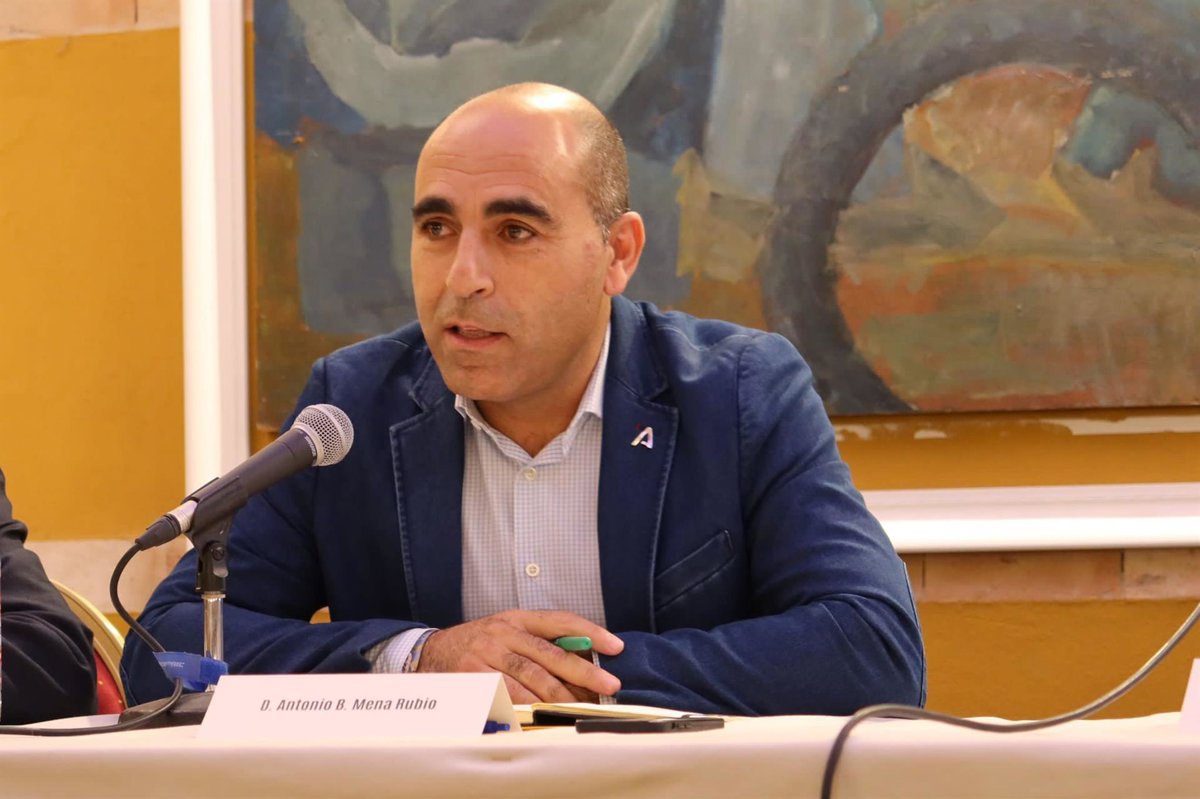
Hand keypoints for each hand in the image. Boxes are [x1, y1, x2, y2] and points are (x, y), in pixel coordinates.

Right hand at [416, 610, 623, 702]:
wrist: (432, 651)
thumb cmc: (480, 643)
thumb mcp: (509, 631)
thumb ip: (541, 641)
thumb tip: (586, 660)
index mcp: (517, 618)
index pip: (560, 621)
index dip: (590, 632)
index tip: (615, 646)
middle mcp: (503, 633)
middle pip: (549, 654)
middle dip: (583, 672)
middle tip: (608, 685)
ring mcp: (486, 655)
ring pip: (529, 678)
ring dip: (559, 696)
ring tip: (582, 707)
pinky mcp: (473, 678)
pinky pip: (505, 696)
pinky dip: (527, 708)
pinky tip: (545, 716)